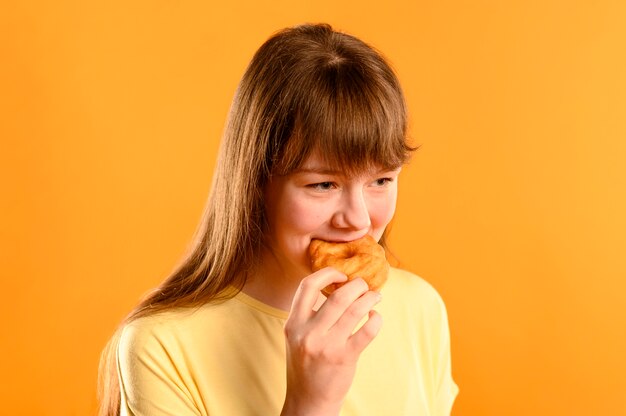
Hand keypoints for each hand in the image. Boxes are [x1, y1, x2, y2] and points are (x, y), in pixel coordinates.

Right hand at [281, 267, 382, 415]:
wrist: (308, 400)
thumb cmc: (306, 364)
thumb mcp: (296, 336)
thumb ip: (308, 314)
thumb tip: (336, 285)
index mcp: (293, 324)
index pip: (307, 286)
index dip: (327, 273)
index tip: (341, 274)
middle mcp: (308, 333)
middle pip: (338, 295)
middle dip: (357, 285)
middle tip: (364, 285)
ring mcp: (327, 346)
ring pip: (355, 310)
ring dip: (370, 298)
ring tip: (376, 297)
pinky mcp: (345, 358)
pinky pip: (367, 330)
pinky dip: (376, 319)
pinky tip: (376, 317)